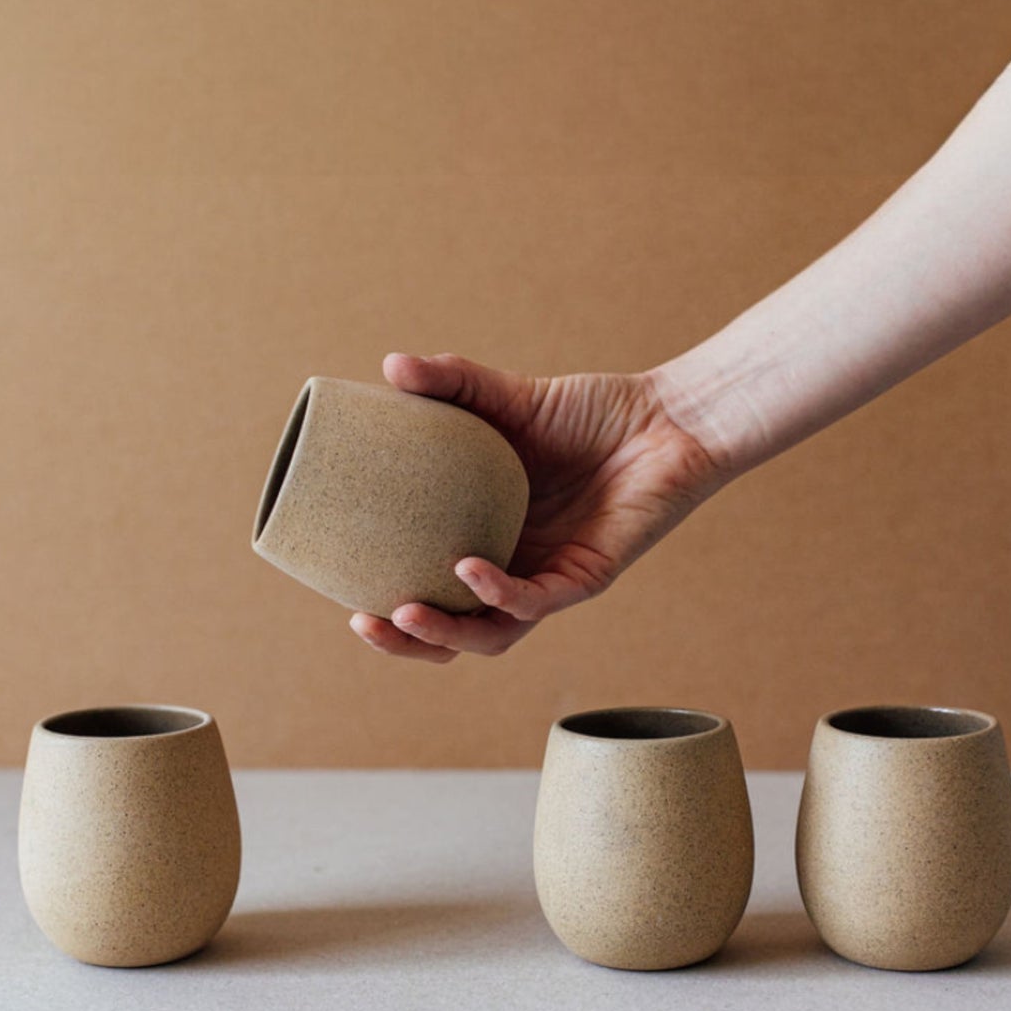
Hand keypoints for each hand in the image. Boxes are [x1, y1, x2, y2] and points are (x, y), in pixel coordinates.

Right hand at [349, 352, 731, 661]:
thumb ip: (453, 384)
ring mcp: (550, 580)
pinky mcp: (587, 577)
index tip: (343, 593)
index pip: (432, 593)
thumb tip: (390, 367)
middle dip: (406, 643)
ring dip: (445, 635)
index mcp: (487, 541)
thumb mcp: (511, 396)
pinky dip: (498, 592)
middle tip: (363, 622)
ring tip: (403, 615)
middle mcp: (515, 571)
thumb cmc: (592, 414)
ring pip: (492, 636)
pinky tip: (467, 570)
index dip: (391, 608)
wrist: (667, 418)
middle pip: (454, 634)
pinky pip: (536, 601)